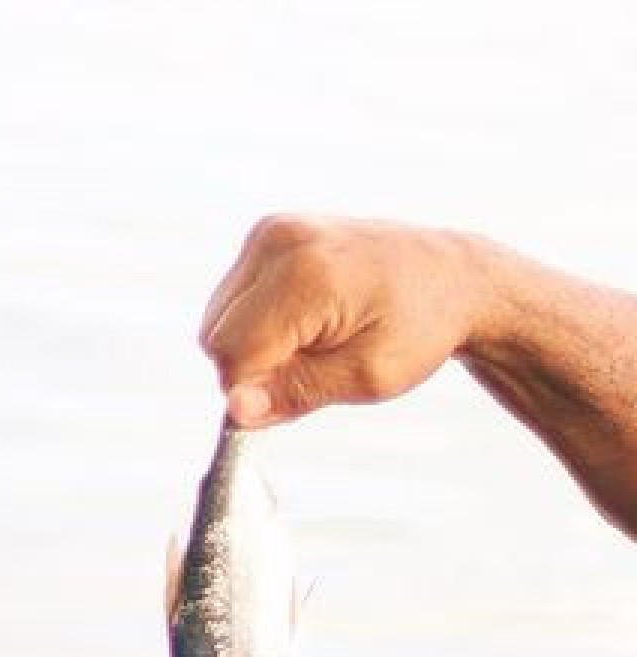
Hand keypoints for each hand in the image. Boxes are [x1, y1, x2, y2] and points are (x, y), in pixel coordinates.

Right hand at [200, 214, 490, 427]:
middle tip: (313, 365)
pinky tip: (303, 322)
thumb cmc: (418, 328)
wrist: (452, 277)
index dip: (256, 391)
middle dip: (253, 368)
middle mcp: (279, 241)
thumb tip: (235, 412)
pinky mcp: (268, 234)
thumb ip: (295, 393)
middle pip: (216, 338)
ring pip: (217, 322)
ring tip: (313, 342)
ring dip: (254, 348)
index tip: (301, 391)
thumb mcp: (366, 377)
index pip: (232, 356)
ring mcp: (270, 231)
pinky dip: (258, 325)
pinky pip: (231, 303)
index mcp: (305, 273)